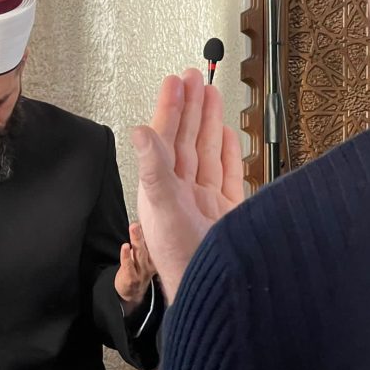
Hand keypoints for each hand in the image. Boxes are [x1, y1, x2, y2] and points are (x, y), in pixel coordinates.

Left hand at [115, 222, 156, 315]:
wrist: (131, 295)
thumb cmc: (138, 273)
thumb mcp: (147, 261)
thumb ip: (147, 245)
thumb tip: (146, 224)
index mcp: (156, 260)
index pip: (157, 244)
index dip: (156, 231)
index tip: (156, 216)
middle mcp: (150, 266)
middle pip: (148, 246)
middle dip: (146, 232)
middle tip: (143, 219)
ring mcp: (141, 272)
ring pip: (139, 254)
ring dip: (137, 239)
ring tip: (134, 227)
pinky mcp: (130, 277)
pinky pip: (128, 265)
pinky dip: (126, 255)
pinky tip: (125, 246)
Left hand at [131, 70, 243, 304]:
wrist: (215, 294)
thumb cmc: (183, 261)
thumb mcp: (164, 209)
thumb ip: (154, 169)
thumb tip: (140, 131)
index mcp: (162, 188)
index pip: (166, 138)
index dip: (170, 107)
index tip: (175, 80)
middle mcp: (182, 192)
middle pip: (187, 139)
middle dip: (190, 106)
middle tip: (194, 74)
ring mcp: (207, 201)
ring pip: (208, 151)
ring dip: (208, 122)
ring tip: (210, 93)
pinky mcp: (229, 212)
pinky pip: (228, 174)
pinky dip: (229, 152)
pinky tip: (227, 134)